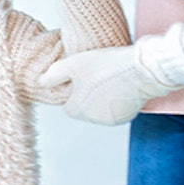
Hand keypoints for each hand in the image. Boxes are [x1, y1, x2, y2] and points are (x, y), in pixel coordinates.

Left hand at [38, 45, 179, 125]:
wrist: (142, 69)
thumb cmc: (106, 65)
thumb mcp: (74, 64)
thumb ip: (54, 74)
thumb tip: (41, 83)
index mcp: (78, 109)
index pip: (68, 105)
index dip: (73, 90)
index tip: (81, 78)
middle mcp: (94, 120)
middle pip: (84, 108)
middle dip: (87, 95)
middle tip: (96, 76)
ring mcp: (112, 120)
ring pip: (99, 109)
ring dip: (101, 98)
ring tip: (109, 79)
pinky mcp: (128, 117)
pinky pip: (115, 109)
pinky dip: (116, 100)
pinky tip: (120, 85)